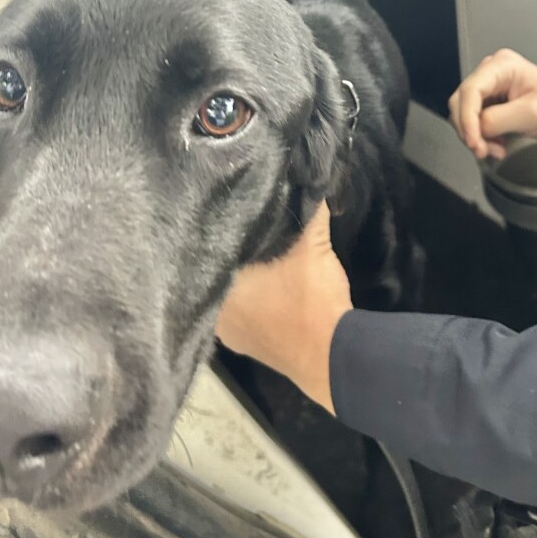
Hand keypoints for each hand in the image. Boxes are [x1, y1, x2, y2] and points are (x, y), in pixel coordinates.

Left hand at [216, 202, 351, 413]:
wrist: (333, 358)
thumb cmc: (312, 301)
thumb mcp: (314, 247)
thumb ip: (309, 212)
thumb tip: (311, 179)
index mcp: (218, 286)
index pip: (204, 248)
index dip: (215, 228)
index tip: (222, 207)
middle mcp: (212, 312)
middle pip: (212, 272)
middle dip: (225, 252)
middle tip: (236, 223)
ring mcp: (226, 333)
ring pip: (224, 295)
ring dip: (236, 278)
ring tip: (247, 250)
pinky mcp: (244, 345)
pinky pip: (237, 313)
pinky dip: (247, 299)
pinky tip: (259, 284)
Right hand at [448, 48, 536, 159]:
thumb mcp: (530, 113)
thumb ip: (497, 120)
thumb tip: (476, 129)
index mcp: (501, 65)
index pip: (470, 91)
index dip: (467, 119)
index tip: (474, 142)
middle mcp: (491, 72)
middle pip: (461, 103)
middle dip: (469, 130)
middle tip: (482, 150)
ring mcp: (488, 86)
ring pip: (464, 114)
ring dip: (475, 136)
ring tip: (494, 149)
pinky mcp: (489, 101)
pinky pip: (473, 120)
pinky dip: (480, 136)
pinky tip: (495, 144)